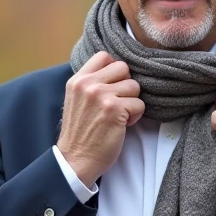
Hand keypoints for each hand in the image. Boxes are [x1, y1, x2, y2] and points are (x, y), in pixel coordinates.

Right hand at [57, 52, 144, 186]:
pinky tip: (122, 125)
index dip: (114, 70)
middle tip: (118, 102)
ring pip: (134, 86)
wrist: (76, 159)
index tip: (113, 85)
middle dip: (126, 85)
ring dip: (132, 102)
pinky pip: (140, 104)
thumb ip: (91, 83)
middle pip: (123, 68)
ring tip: (119, 115)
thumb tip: (116, 70)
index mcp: (77, 80)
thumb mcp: (76, 100)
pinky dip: (135, 116)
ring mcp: (101, 95)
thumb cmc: (80, 133)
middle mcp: (88, 84)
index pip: (104, 56)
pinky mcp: (115, 109)